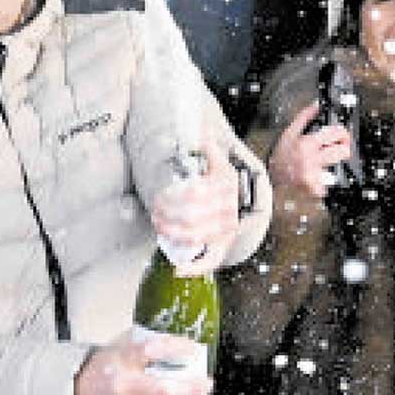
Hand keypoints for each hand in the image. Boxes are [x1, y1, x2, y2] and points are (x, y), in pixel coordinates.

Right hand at [71, 332, 205, 394]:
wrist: (71, 392)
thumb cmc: (101, 369)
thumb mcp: (117, 348)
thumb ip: (143, 346)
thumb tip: (179, 343)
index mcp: (121, 359)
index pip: (151, 349)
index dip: (175, 348)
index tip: (192, 349)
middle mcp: (122, 383)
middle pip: (162, 388)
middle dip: (191, 388)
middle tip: (206, 384)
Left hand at [148, 134, 241, 267]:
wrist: (240, 198)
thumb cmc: (220, 178)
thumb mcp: (216, 158)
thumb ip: (208, 143)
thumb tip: (200, 124)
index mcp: (224, 186)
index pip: (195, 196)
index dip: (172, 201)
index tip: (158, 200)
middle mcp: (227, 209)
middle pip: (190, 216)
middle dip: (167, 216)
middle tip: (154, 213)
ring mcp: (225, 229)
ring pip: (195, 235)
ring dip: (172, 233)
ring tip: (159, 228)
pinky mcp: (222, 245)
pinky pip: (210, 260)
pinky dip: (194, 268)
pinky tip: (177, 271)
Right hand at [267, 103, 356, 203]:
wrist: (271, 176)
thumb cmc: (281, 154)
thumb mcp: (290, 132)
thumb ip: (305, 116)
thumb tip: (317, 105)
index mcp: (306, 143)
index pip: (335, 133)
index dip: (343, 133)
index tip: (343, 134)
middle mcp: (311, 160)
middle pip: (343, 152)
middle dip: (345, 148)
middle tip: (342, 148)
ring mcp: (314, 176)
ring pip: (340, 168)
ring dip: (339, 164)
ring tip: (331, 162)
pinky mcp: (315, 189)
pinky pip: (332, 184)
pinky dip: (331, 181)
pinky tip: (323, 176)